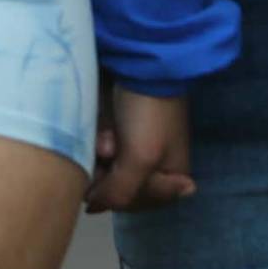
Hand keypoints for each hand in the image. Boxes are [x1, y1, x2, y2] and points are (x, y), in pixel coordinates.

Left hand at [85, 75, 194, 213]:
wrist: (142, 60)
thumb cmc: (148, 114)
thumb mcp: (141, 159)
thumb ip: (121, 192)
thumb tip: (94, 208)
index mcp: (173, 178)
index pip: (134, 202)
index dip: (118, 192)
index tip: (113, 170)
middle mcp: (156, 165)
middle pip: (117, 184)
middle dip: (108, 169)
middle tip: (108, 149)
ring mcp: (137, 144)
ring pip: (105, 164)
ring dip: (99, 153)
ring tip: (103, 137)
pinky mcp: (120, 125)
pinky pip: (100, 143)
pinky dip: (98, 136)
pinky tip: (101, 128)